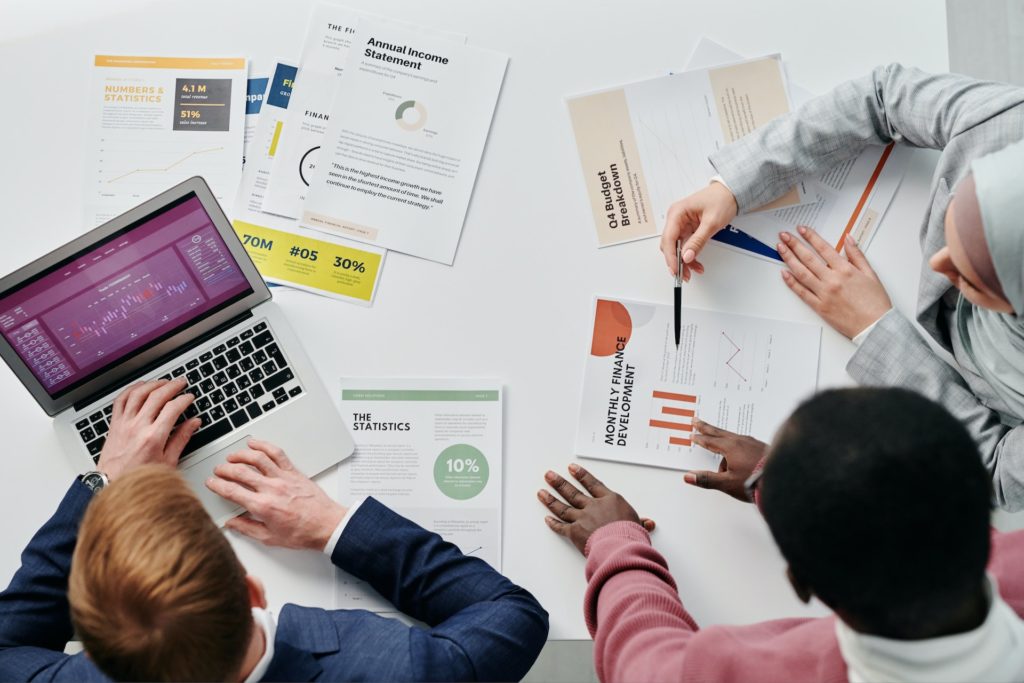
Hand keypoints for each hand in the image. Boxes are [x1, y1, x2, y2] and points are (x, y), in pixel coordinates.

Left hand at [97, 378, 199, 479]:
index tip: (189, 397)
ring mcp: (124, 424)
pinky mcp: (114, 424)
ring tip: (163, 382)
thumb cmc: (140, 477)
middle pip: (156, 396)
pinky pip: (121, 400)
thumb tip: (193, 424)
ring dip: (152, 384)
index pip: (172, 408)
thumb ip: (181, 439)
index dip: (184, 399)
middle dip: (172, 386)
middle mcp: (138, 427)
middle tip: (181, 383)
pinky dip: (131, 389)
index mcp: (154, 437)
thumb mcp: (168, 461)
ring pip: (138, 394)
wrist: (112, 484)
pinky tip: (139, 386)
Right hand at [206, 439, 346, 550]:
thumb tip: (232, 523)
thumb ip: (247, 528)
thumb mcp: (270, 538)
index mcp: (263, 507)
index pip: (232, 491)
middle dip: (224, 469)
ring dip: (241, 455)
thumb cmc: (302, 533)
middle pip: (241, 472)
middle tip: (218, 470)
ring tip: (232, 457)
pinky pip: (277, 454)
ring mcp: (283, 478)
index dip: (217, 485)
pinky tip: (255, 444)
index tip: (211, 483)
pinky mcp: (294, 472)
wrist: (327, 525)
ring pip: (257, 458)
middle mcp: (271, 489)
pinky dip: (264, 446)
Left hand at [538, 464, 654, 555]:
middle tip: (549, 475)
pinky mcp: (575, 532)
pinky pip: (561, 527)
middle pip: (573, 492)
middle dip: (559, 483)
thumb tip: (648, 523)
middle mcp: (593, 506)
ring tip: (541, 492)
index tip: (571, 468)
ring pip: (563, 507)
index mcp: (609, 500)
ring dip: (550, 499)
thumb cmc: (631, 533)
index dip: (581, 475)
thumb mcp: (638, 525)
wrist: (621, 545)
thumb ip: (640, 522)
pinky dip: (553, 524)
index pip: (593, 484)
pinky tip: (547, 519)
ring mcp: (582, 518)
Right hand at [660, 182, 737, 279]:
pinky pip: (684, 245)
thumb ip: (698, 241)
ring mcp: (681, 223)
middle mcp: (676, 218)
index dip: (671, 256)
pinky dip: (689, 255)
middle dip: (676, 261)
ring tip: (693, 271)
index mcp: (677, 212)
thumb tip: (686, 256)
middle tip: (683, 274)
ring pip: (676, 247)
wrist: (731, 192)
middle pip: (669, 245)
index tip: (675, 269)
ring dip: (683, 260)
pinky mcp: (687, 228)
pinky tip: (695, 263)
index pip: (668, 238)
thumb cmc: (722, 200)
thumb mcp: (711, 223)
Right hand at [684, 419, 766, 501]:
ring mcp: (753, 443)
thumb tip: (689, 477)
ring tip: (720, 450)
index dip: (700, 438)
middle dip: (707, 427)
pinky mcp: (762, 447)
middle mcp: (742, 442)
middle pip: (719, 432)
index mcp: (731, 448)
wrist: (784, 480)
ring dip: (723, 438)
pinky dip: (737, 444)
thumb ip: (707, 479)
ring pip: (733, 438)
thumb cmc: (756, 482)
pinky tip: (739, 453)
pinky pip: (744, 443)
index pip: (710, 441)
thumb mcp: (727, 483)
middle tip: (697, 421)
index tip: (693, 434)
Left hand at [778, 227, 891, 338]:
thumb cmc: (875, 302)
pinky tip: (784, 273)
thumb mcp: (870, 274)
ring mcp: (824, 293)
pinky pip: (802, 292)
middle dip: (794, 244)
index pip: (824, 248)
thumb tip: (849, 238)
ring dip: (789, 259)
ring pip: (801, 273)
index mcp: (845, 270)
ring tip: (780, 249)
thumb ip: (857, 255)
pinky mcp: (819, 307)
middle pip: (808, 258)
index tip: (801, 229)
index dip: (810, 237)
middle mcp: (832, 280)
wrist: (875, 326)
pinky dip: (791, 282)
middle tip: (783, 236)